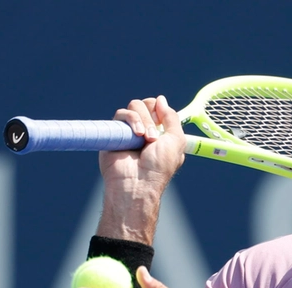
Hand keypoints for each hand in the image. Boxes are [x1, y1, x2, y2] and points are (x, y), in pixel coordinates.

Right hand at [96, 95, 185, 242]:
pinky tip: (135, 135)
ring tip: (144, 139)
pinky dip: (130, 120)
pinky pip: (120, 114)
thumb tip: (161, 99)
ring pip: (134, 106)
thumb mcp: (176, 141)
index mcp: (160, 132)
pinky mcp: (114, 133)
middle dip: (152, 117)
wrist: (138, 183)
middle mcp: (144, 130)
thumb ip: (171, 118)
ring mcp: (129, 131)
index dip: (160, 110)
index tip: (162, 123)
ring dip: (143, 120)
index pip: (158, 108)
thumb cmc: (159, 167)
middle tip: (153, 138)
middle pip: (146, 104)